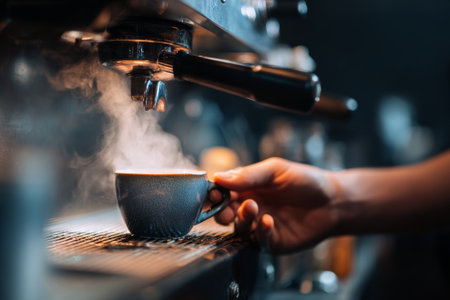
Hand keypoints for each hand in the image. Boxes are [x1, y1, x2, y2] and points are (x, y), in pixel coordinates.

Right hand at [210, 157, 340, 252]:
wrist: (333, 201)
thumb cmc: (305, 181)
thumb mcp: (275, 170)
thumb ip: (248, 175)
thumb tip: (219, 177)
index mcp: (248, 187)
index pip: (222, 191)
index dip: (214, 192)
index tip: (213, 192)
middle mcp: (250, 207)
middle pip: (224, 213)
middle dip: (221, 211)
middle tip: (229, 207)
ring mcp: (259, 225)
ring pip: (239, 228)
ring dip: (242, 219)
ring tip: (253, 208)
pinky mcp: (271, 241)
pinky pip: (258, 241)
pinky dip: (259, 232)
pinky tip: (268, 222)